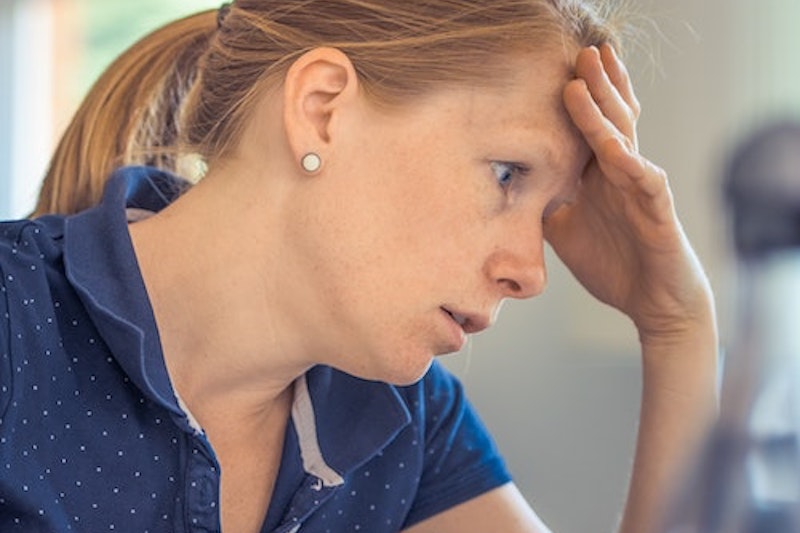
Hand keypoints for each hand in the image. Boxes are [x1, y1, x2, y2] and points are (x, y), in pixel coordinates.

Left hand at [545, 44, 713, 340]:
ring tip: (586, 80)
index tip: (558, 68)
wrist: (653, 303)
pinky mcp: (658, 212)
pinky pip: (645, 182)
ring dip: (604, 111)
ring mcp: (641, 189)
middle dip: (595, 85)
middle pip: (610, 120)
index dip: (580, 97)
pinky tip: (614, 147)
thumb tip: (506, 189)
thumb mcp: (564, 231)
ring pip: (623, 141)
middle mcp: (622, 174)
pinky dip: (630, 164)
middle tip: (581, 51)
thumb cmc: (613, 263)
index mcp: (601, 176)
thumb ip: (543, 204)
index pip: (590, 127)